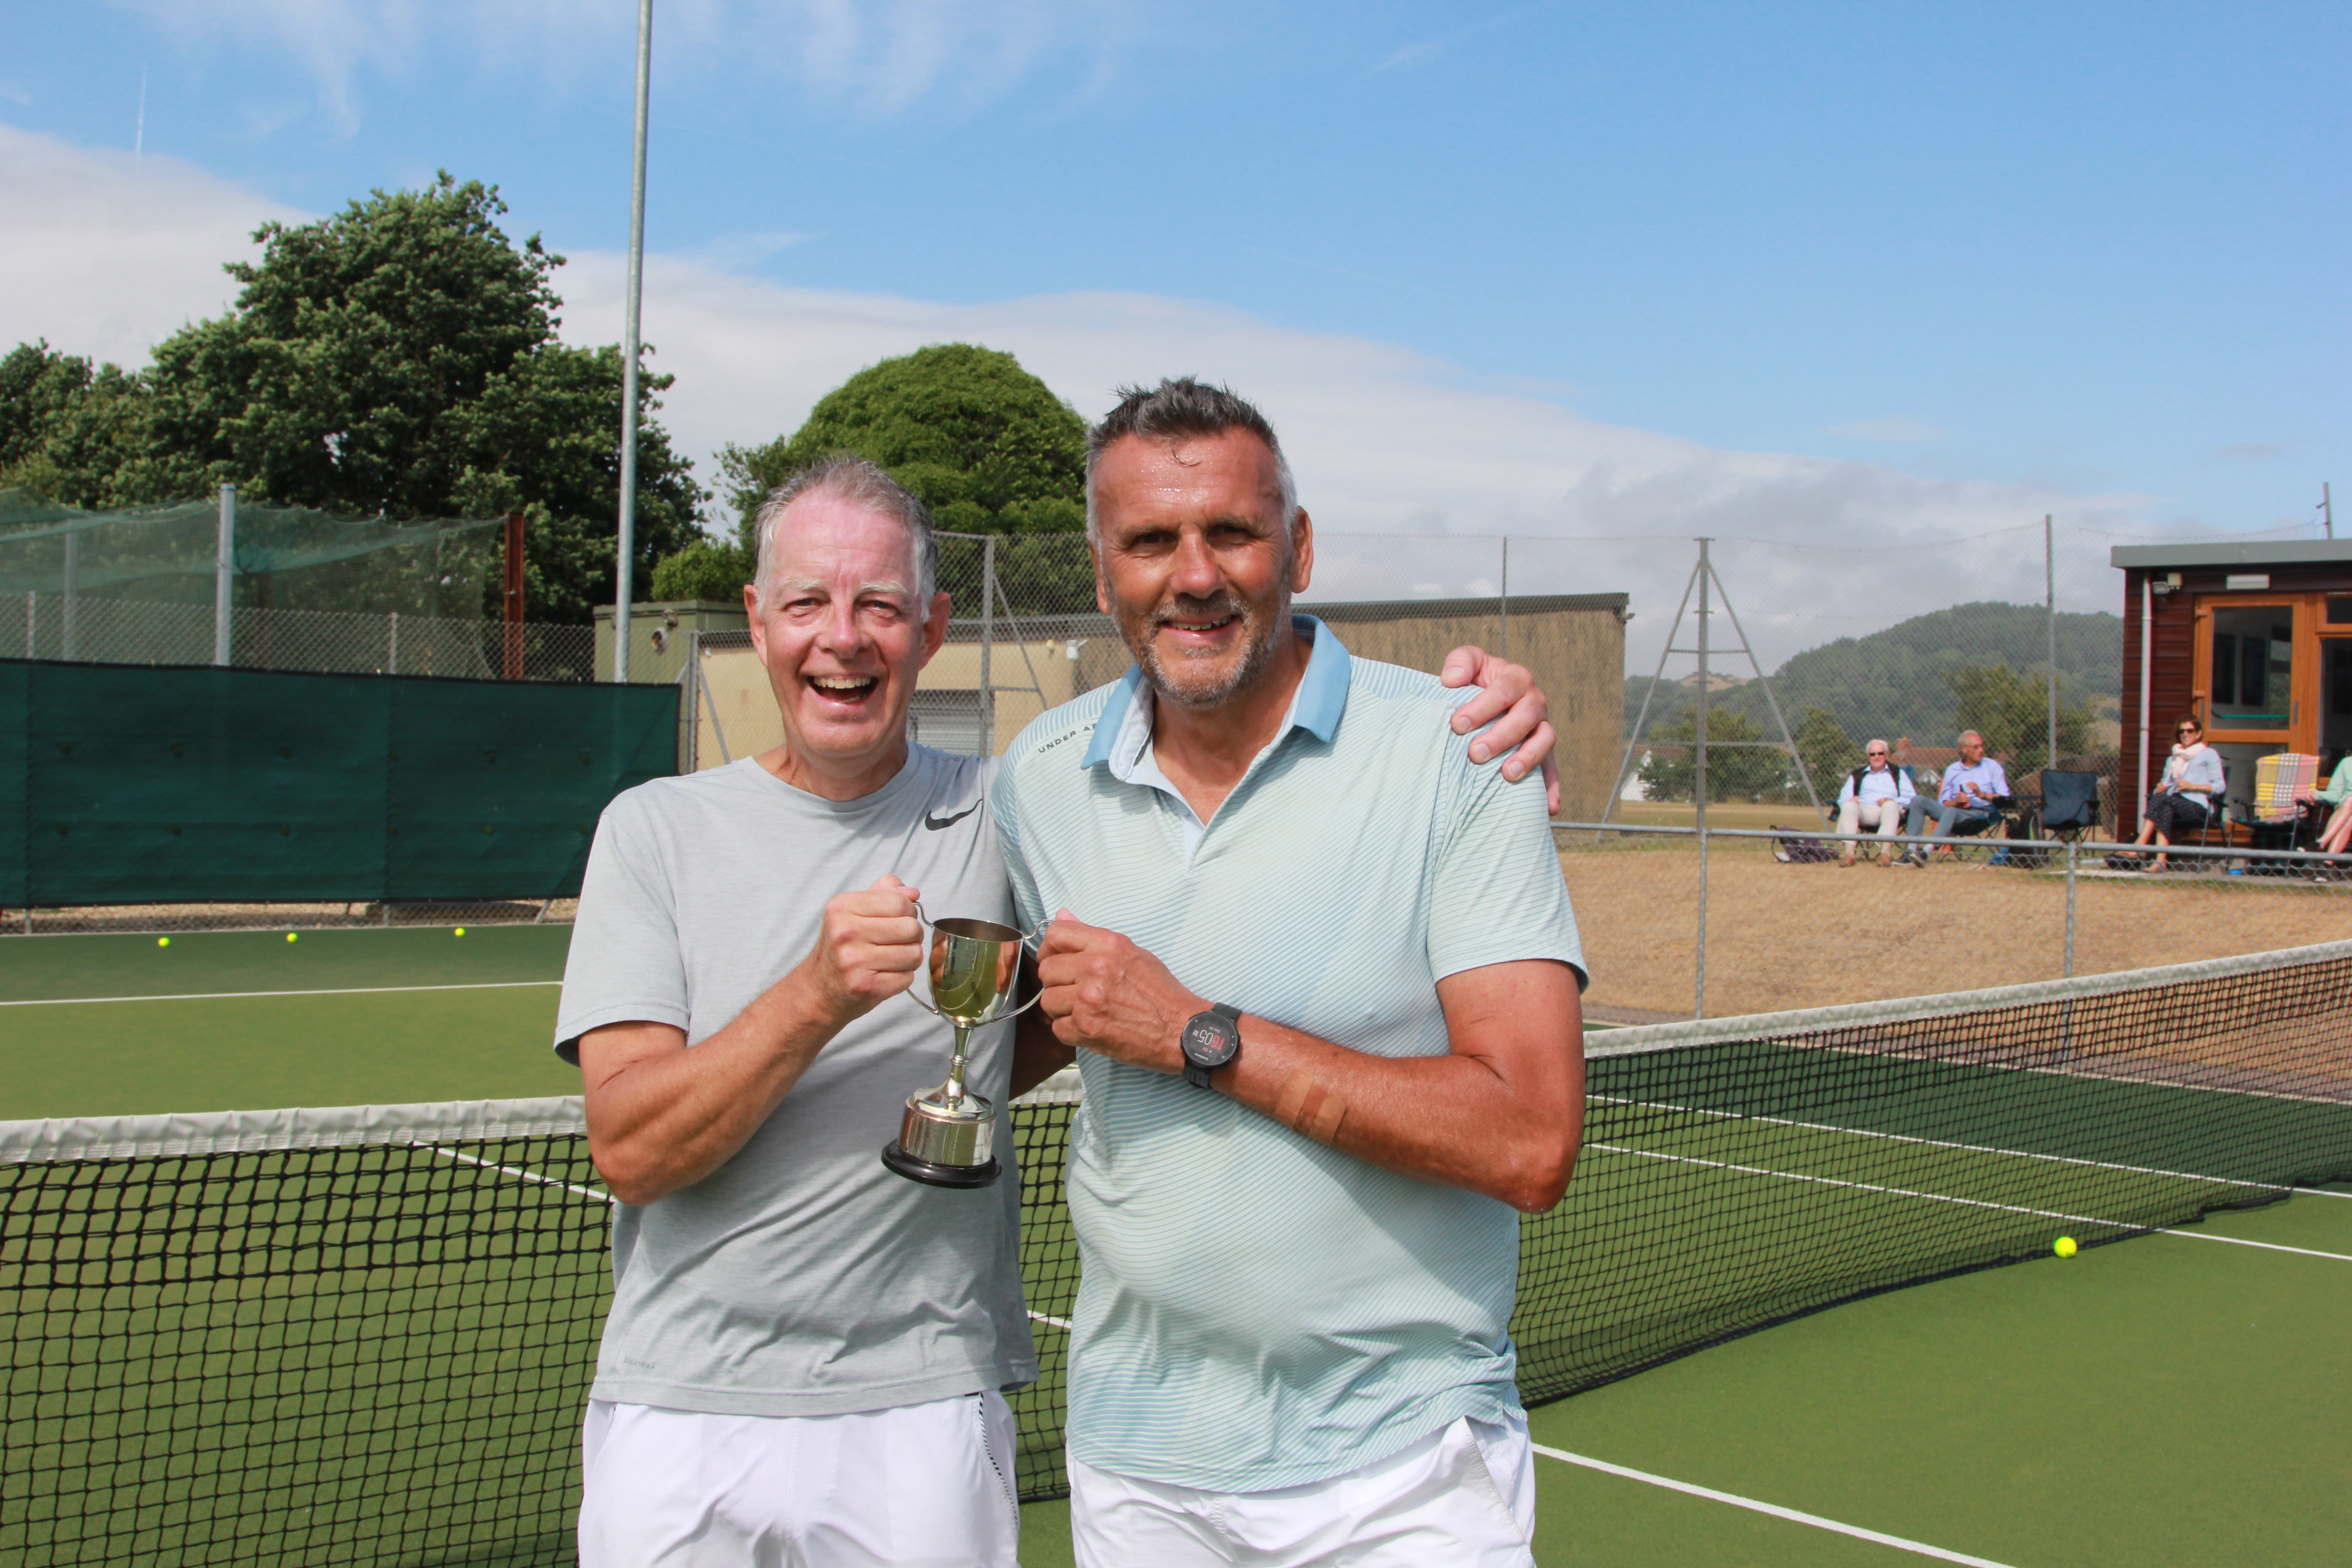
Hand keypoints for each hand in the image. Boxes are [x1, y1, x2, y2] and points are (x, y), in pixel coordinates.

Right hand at [799, 875, 923, 1027]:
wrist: (819, 989)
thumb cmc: (842, 947)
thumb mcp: (853, 911)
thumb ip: (884, 893)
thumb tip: (913, 893)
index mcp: (842, 907)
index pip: (899, 902)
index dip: (908, 912)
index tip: (898, 920)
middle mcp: (845, 932)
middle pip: (911, 928)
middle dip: (912, 936)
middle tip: (897, 942)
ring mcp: (854, 961)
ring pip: (913, 954)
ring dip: (909, 958)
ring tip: (891, 959)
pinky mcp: (865, 986)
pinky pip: (908, 977)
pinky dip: (902, 978)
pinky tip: (884, 975)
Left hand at [1036, 912, 1201, 1072]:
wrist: (1180, 1030)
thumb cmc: (1160, 992)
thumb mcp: (1131, 952)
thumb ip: (1093, 936)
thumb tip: (1062, 915)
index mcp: (1108, 945)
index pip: (1056, 934)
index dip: (1050, 948)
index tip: (1057, 959)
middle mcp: (1095, 968)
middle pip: (1047, 970)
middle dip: (1056, 982)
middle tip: (1075, 991)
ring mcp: (1089, 1000)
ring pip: (1047, 1001)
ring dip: (1062, 1009)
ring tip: (1085, 1011)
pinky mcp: (1086, 1028)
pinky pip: (1057, 1028)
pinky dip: (1070, 1030)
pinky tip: (1089, 1028)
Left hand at [1440, 646, 1560, 812]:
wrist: (1489, 696)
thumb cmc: (1476, 680)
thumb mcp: (1469, 662)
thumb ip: (1461, 662)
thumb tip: (1452, 680)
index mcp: (1516, 678)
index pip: (1503, 690)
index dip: (1482, 707)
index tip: (1458, 724)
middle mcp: (1534, 702)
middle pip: (1525, 717)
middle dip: (1501, 736)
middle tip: (1475, 753)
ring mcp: (1542, 727)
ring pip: (1544, 741)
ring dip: (1528, 759)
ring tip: (1508, 775)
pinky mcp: (1544, 751)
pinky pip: (1553, 769)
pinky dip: (1551, 788)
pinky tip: (1548, 807)